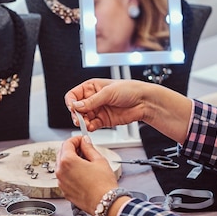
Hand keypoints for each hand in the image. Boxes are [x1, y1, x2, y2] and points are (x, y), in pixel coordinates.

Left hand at [56, 135, 118, 214]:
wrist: (105, 203)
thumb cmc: (103, 185)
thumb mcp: (99, 160)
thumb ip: (89, 148)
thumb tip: (85, 141)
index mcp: (67, 161)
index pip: (67, 143)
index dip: (76, 139)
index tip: (82, 139)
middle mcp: (60, 171)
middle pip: (62, 153)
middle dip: (72, 149)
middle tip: (84, 149)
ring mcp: (61, 182)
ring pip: (61, 165)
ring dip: (70, 161)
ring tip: (84, 162)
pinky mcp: (64, 190)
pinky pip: (64, 177)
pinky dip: (70, 172)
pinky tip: (82, 173)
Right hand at [65, 78, 191, 143]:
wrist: (145, 102)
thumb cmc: (130, 89)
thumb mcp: (108, 92)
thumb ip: (92, 101)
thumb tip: (77, 106)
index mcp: (92, 87)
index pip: (74, 95)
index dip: (71, 102)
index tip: (73, 108)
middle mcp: (93, 99)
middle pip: (77, 108)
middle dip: (76, 114)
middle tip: (78, 119)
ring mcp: (98, 110)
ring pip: (83, 118)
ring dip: (83, 122)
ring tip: (86, 124)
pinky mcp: (103, 120)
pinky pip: (92, 125)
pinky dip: (90, 127)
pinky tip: (91, 127)